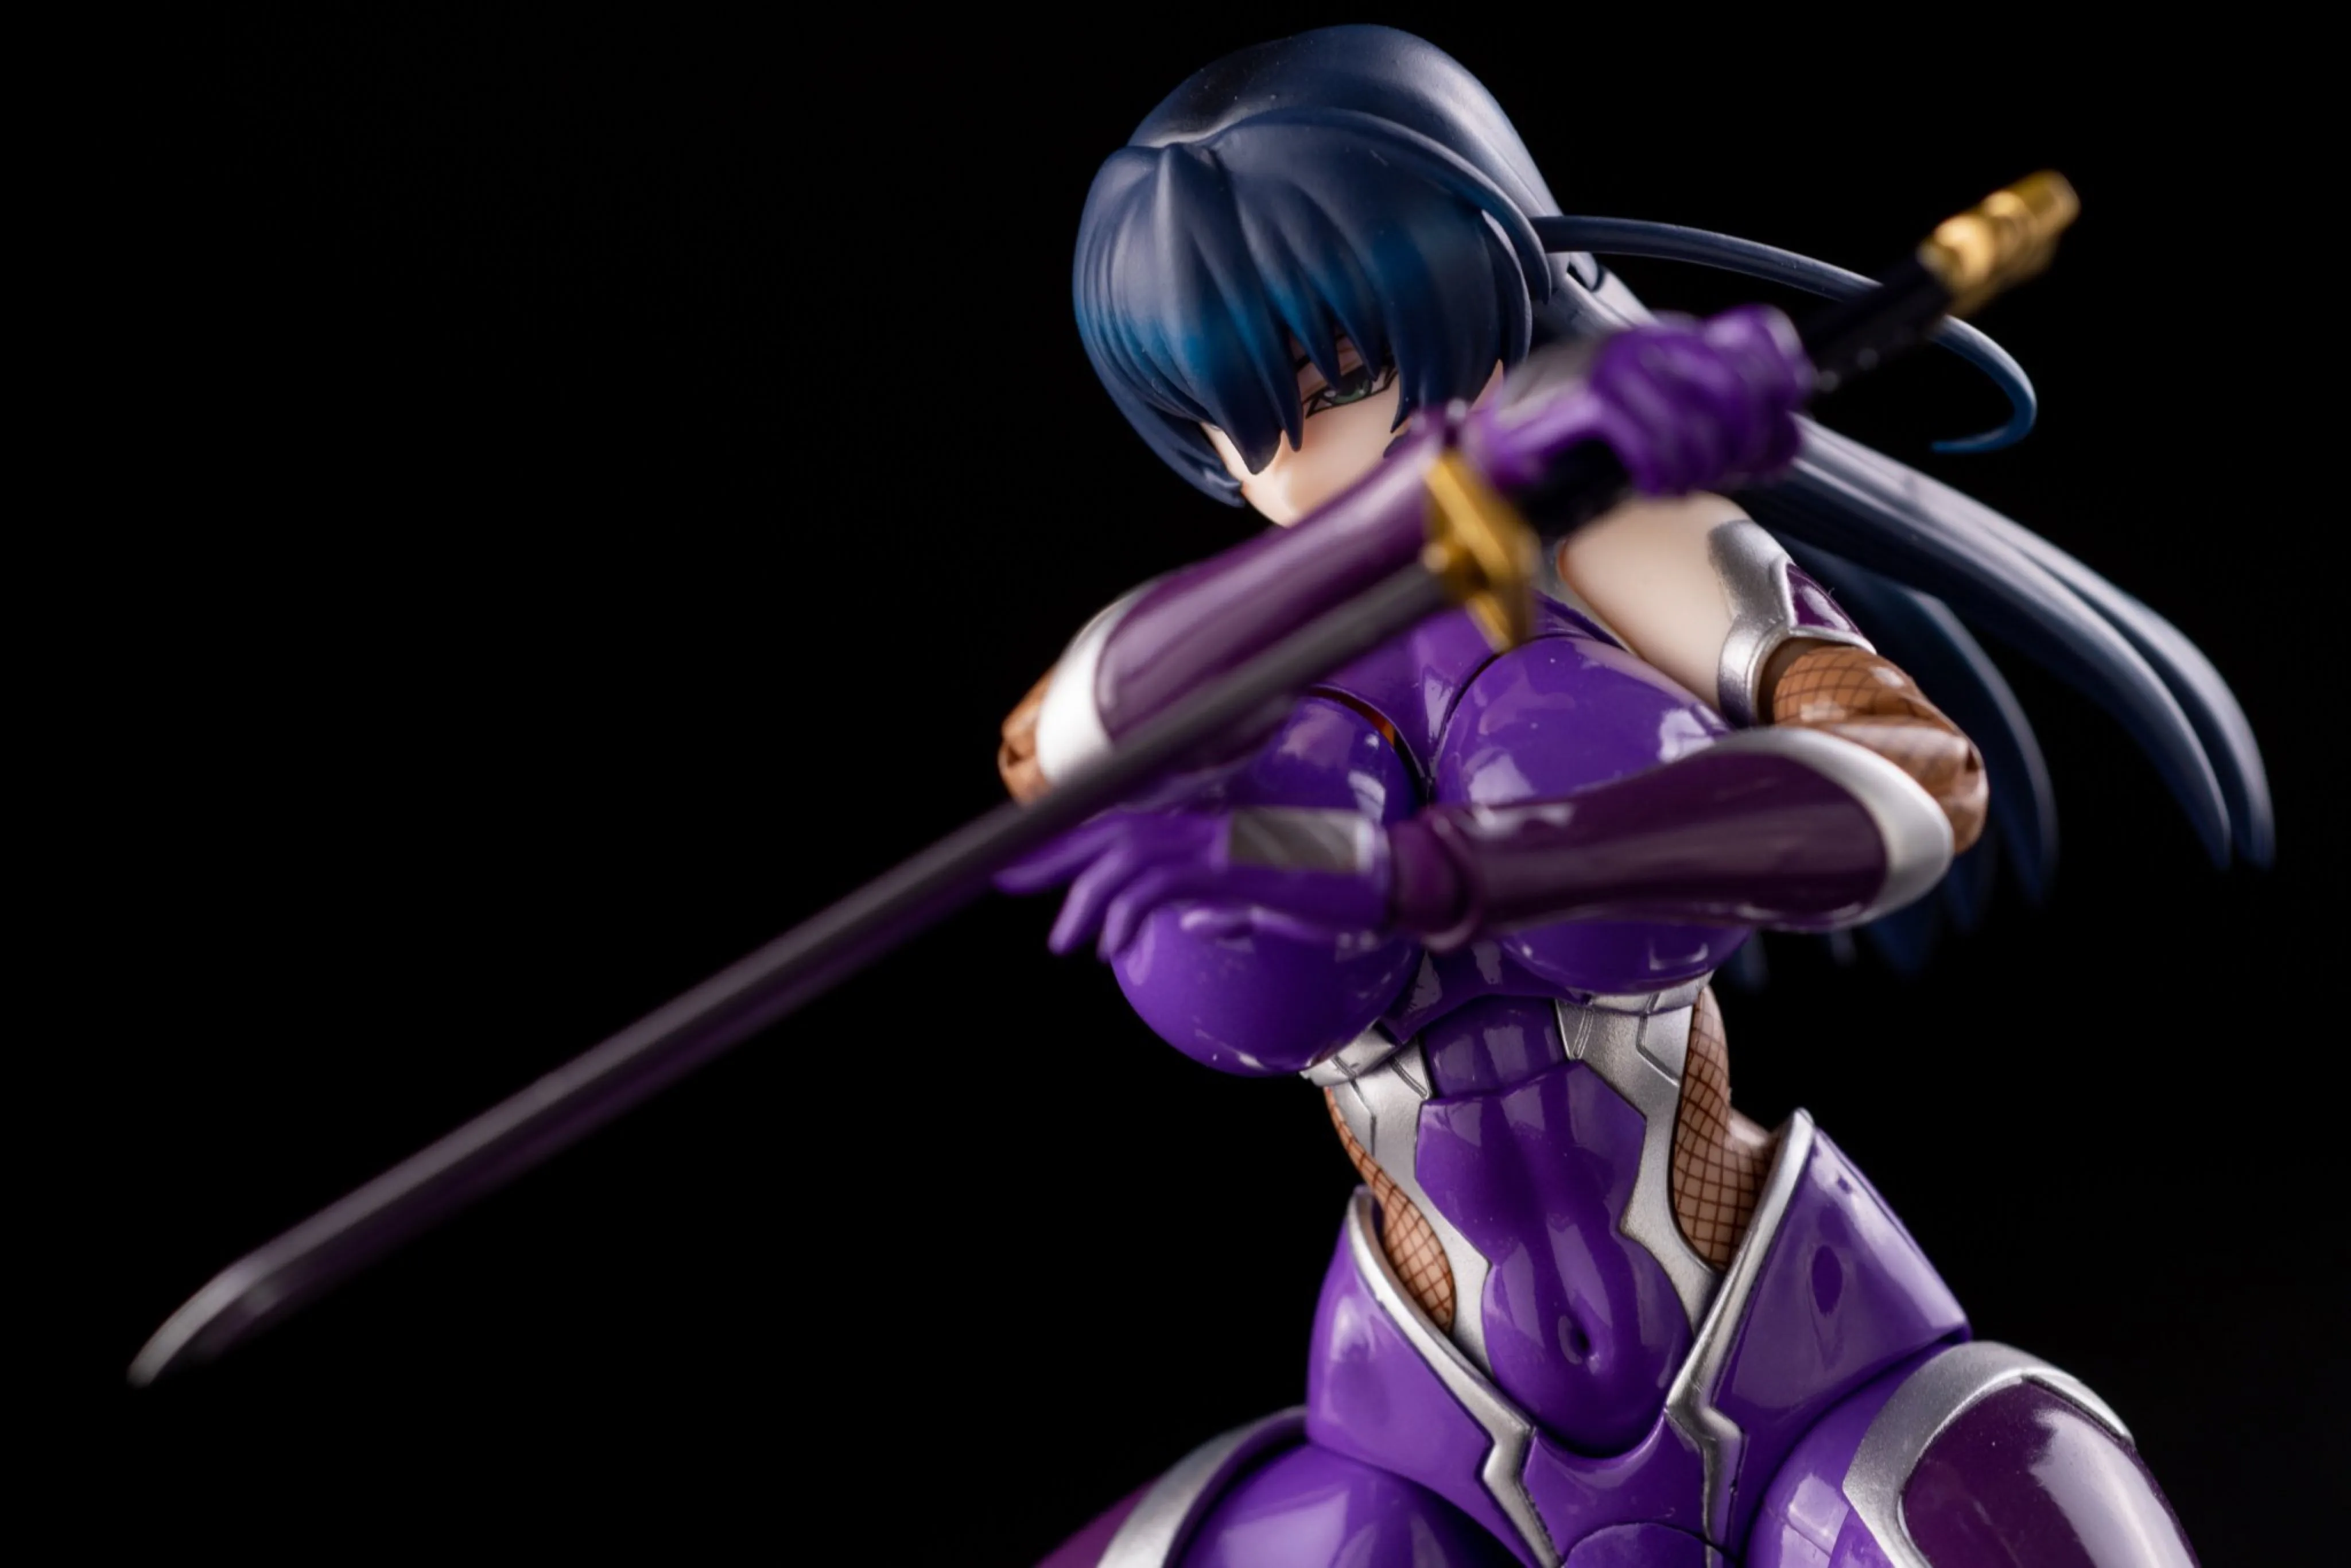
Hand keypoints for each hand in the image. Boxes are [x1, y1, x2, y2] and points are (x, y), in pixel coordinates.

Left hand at [995, 808, 1393, 960]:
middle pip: (1107, 831)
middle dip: (1050, 856)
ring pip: (1126, 861)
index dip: (1069, 839)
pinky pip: (1160, 887)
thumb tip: (1196, 924)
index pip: (1122, 824)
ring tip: (1063, 944)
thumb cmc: (1330, 890)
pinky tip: (1114, 947)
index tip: (1024, 858)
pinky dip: (1128, 916)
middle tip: (1002, 879)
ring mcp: (1215, 843)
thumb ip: (1227, 908)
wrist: (1382, 880)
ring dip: (1085, 903)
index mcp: (1204, 830)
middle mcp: (1203, 826)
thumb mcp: (1266, 902)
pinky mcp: (1230, 867)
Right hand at [1469, 305, 1810, 495]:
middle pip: (1744, 387)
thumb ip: (1724, 430)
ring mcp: (1618, 366)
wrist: (1494, 456)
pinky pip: (1654, 444)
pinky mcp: (1589, 400)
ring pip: (1703, 425)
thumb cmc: (1571, 447)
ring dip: (1696, 470)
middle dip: (1741, 446)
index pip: (1761, 337)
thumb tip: (1789, 441)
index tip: (1769, 442)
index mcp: (1671, 340)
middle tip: (1714, 474)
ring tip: (1671, 485)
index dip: (1782, 393)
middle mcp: (1650, 342)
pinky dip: (1662, 476)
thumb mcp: (1661, 430)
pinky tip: (1649, 486)